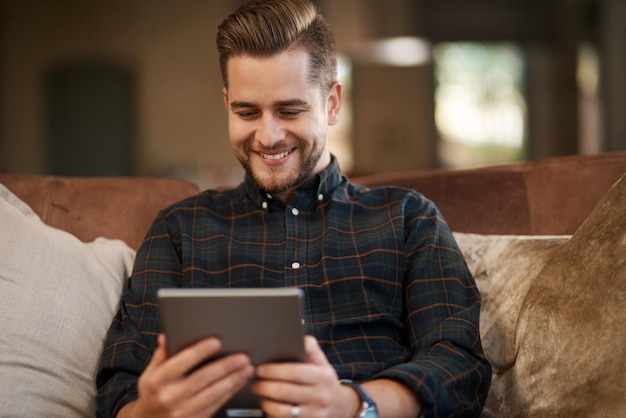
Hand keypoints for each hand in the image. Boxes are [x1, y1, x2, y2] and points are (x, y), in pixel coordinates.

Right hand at [119, 334, 253, 417]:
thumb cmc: (153, 394)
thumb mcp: (149, 373)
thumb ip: (161, 355)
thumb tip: (167, 336)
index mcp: (158, 381)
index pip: (181, 362)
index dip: (200, 351)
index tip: (217, 341)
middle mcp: (170, 397)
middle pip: (203, 378)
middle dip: (226, 366)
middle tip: (243, 357)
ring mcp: (182, 412)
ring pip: (213, 393)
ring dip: (233, 380)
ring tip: (247, 368)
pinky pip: (216, 405)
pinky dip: (230, 392)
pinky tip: (239, 382)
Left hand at [251, 335, 359, 417]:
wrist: (340, 406)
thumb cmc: (325, 381)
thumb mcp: (322, 363)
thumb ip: (311, 349)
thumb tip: (300, 337)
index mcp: (323, 377)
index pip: (295, 372)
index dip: (274, 370)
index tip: (260, 368)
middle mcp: (320, 397)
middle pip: (285, 392)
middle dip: (264, 387)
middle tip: (255, 383)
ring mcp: (315, 415)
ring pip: (282, 411)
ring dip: (265, 403)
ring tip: (260, 395)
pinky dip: (272, 416)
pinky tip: (268, 409)